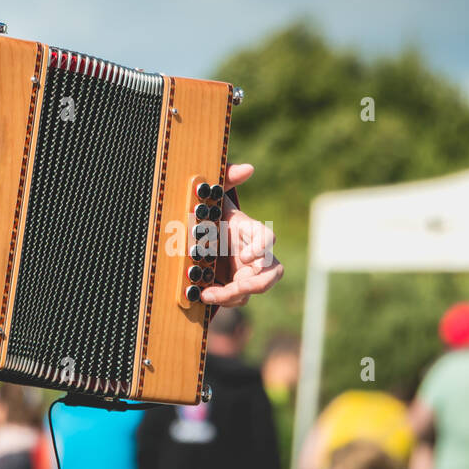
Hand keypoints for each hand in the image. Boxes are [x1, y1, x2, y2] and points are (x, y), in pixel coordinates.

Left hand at [201, 164, 283, 305]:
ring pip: (254, 290)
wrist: (196, 232)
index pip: (267, 239)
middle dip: (256, 282)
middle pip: (272, 272)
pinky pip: (238, 299)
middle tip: (235, 287)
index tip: (243, 255)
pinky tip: (204, 295)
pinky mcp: (235, 287)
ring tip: (210, 294)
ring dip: (234, 295)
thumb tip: (249, 168)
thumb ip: (227, 175)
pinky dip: (224, 300)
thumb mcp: (213, 192)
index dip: (260, 248)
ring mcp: (246, 272)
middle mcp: (255, 254)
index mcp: (250, 231)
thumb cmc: (210, 210)